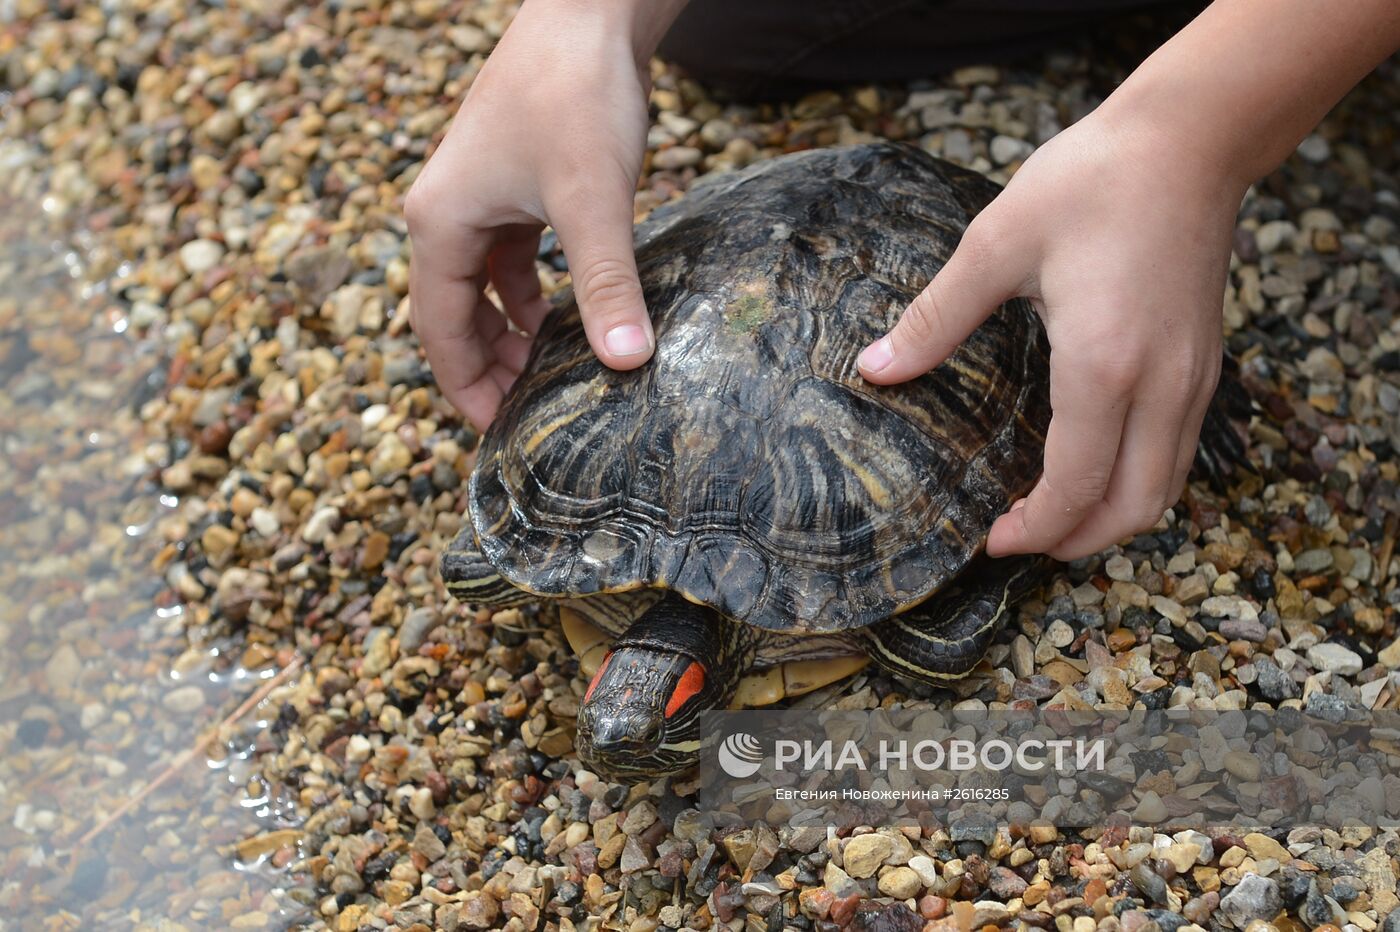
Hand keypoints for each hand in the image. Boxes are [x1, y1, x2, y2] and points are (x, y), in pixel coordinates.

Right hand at [405, 2, 674, 429]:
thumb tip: (626, 362)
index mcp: (439, 223)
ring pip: (480, 287)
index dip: (467, 388)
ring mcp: (478, 196)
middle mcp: (445, 212)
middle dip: (488, 367)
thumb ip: (605, 285)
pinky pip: (508, 257)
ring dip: (509, 332)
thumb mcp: (593, 202)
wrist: (590, 13)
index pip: (438, 330)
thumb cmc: (576, 97)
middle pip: (453, 314)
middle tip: (528, 413)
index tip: (499, 434)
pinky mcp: (512, 183)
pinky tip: (562, 313)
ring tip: (547, 372)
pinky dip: (528, 292)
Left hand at [858, 115, 1242, 560]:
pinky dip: (1138, 480)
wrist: (1189, 139)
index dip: (1035, 529)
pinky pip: (1178, 450)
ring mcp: (1194, 377)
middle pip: (1134, 509)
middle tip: (1020, 541)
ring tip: (1055, 518)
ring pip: (1165, 487)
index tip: (992, 541)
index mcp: (1103, 367)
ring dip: (1112, 517)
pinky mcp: (1206, 361)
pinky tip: (1095, 465)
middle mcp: (1161, 386)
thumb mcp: (996, 246)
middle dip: (1077, 543)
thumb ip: (935, 319)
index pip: (1076, 487)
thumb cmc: (1091, 181)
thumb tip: (874, 369)